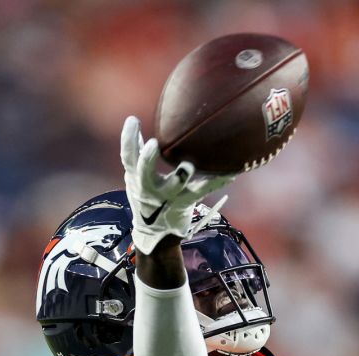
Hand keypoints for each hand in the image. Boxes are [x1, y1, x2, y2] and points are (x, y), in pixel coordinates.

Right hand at [120, 116, 233, 254]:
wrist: (156, 232)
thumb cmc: (147, 196)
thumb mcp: (135, 176)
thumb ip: (137, 152)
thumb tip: (133, 121)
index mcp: (136, 178)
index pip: (127, 156)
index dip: (128, 138)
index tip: (134, 120)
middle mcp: (150, 188)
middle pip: (144, 173)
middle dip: (147, 160)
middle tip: (153, 144)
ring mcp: (168, 197)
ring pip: (175, 186)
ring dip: (180, 175)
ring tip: (188, 166)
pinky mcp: (185, 203)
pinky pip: (202, 190)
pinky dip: (217, 181)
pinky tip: (231, 173)